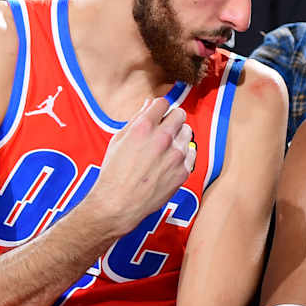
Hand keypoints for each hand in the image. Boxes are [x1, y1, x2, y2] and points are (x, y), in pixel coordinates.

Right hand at [96, 97, 195, 232]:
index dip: (158, 108)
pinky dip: (183, 154)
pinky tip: (170, 160)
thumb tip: (149, 104)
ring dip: (178, 136)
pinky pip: (191, 152)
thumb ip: (137, 119)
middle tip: (164, 129)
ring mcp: (176, 155)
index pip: (163, 103)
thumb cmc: (114, 172)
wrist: (119, 203)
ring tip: (165, 147)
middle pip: (180, 114)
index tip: (157, 115)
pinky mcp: (183, 171)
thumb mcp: (119, 139)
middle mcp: (163, 138)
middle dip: (172, 119)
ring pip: (188, 132)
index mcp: (144, 127)